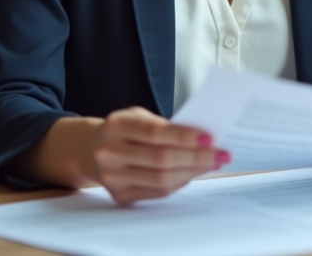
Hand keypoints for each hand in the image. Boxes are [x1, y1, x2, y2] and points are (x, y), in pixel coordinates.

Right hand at [90, 107, 229, 203]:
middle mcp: (110, 153)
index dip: (184, 136)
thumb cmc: (124, 129)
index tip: (210, 137)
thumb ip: (165, 125)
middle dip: (196, 157)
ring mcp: (113, 177)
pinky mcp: (120, 195)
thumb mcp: (138, 116)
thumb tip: (203, 138)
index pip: (155, 133)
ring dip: (192, 172)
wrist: (90, 149)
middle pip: (161, 159)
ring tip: (212, 164)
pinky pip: (157, 192)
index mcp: (117, 126)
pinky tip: (193, 173)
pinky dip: (180, 182)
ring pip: (161, 179)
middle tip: (221, 154)